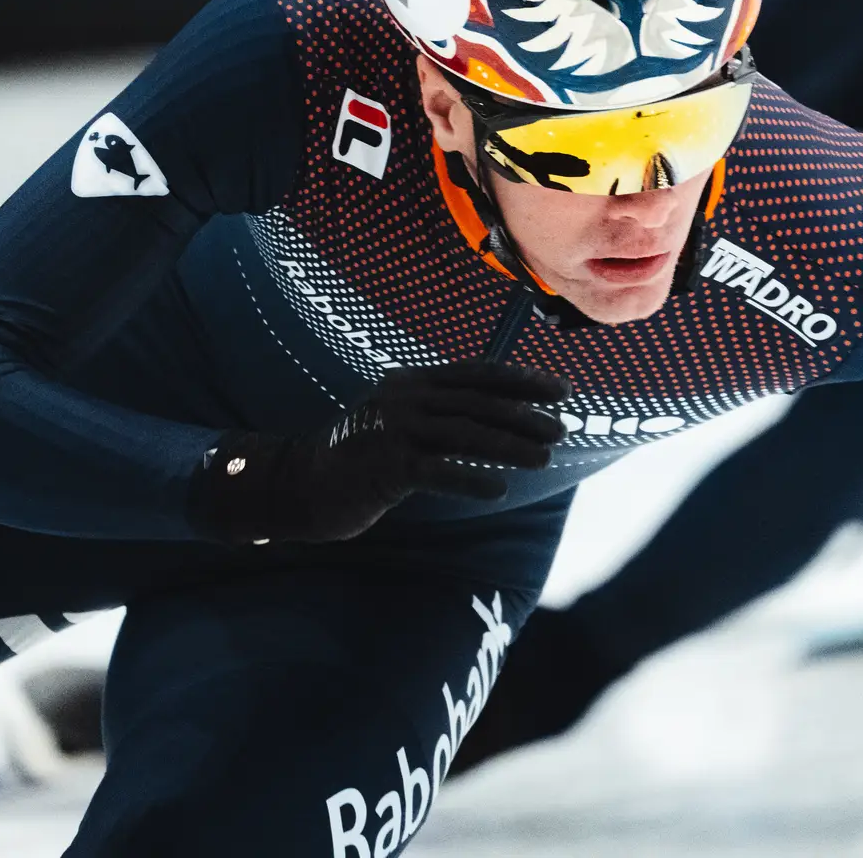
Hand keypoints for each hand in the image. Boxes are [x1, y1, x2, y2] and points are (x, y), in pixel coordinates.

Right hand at [188, 361, 569, 543]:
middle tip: (561, 429)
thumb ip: (443, 411)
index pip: (478, 373)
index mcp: (413, 381)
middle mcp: (404, 398)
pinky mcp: (383, 468)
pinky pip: (436, 472)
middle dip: (524, 415)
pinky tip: (498, 489)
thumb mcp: (402, 420)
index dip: (522, 380)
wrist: (301, 483)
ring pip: (464, 434)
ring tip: (544, 457)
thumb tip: (504, 415)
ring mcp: (392, 431)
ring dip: (508, 446)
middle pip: (477, 402)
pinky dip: (470, 479)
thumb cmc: (362, 457)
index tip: (561, 390)